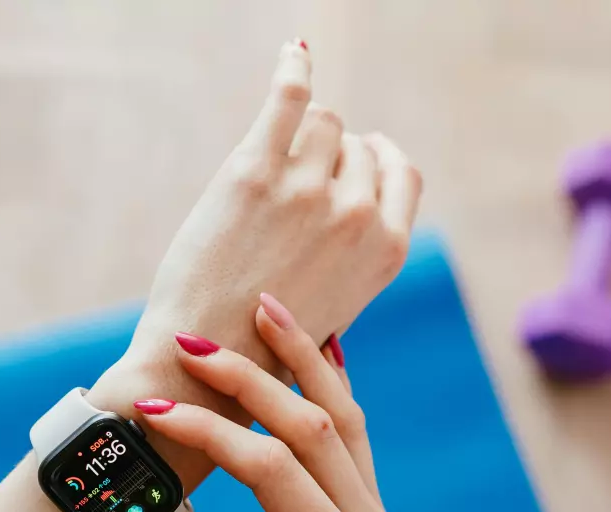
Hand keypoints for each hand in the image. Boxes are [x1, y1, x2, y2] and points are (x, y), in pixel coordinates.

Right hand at [94, 293, 420, 511]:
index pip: (269, 471)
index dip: (209, 433)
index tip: (152, 412)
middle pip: (313, 426)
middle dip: (252, 377)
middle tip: (197, 340)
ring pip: (346, 419)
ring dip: (305, 362)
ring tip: (268, 309)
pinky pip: (357, 438)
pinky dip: (332, 391)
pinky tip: (318, 352)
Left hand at [131, 40, 419, 364]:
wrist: (208, 358)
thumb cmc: (264, 341)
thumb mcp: (337, 307)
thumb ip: (355, 256)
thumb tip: (360, 213)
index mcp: (387, 250)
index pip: (401, 172)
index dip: (376, 160)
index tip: (358, 156)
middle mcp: (357, 214)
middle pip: (355, 145)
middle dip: (328, 157)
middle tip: (292, 186)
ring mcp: (309, 189)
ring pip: (322, 121)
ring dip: (300, 136)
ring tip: (273, 164)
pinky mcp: (257, 170)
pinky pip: (290, 97)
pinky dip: (293, 69)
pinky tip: (295, 55)